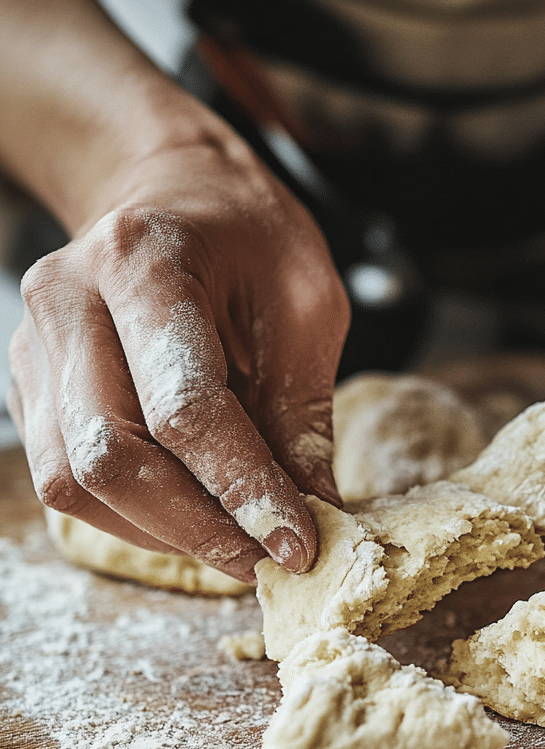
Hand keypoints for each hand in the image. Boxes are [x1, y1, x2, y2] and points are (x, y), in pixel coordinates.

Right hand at [8, 136, 349, 581]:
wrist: (172, 192)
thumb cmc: (249, 238)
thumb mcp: (306, 302)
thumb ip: (303, 410)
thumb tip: (312, 515)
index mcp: (146, 262)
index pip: (183, 407)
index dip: (242, 488)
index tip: (298, 543)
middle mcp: (69, 301)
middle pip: (111, 457)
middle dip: (196, 527)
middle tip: (265, 556)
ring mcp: (35, 344)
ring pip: (75, 482)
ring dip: (161, 533)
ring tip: (234, 542)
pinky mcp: (29, 383)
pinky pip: (64, 478)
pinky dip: (131, 516)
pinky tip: (189, 515)